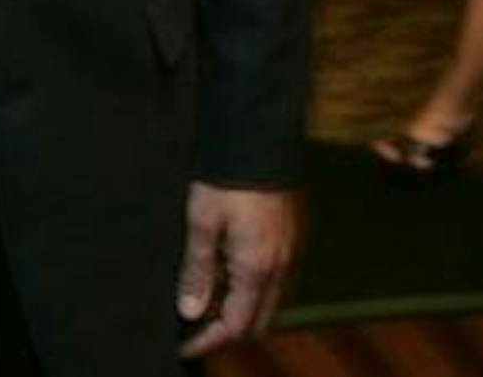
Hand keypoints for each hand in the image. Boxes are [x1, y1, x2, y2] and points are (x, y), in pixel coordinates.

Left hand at [176, 181, 297, 357]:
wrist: (260, 137)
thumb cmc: (225, 179)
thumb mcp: (201, 222)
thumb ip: (198, 270)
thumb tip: (191, 312)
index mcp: (257, 270)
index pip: (236, 325)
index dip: (209, 340)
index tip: (185, 346)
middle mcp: (283, 268)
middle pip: (260, 320)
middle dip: (230, 329)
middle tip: (197, 326)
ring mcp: (295, 252)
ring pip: (274, 301)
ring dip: (247, 310)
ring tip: (214, 301)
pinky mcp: (297, 235)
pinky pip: (283, 280)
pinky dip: (260, 289)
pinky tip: (238, 275)